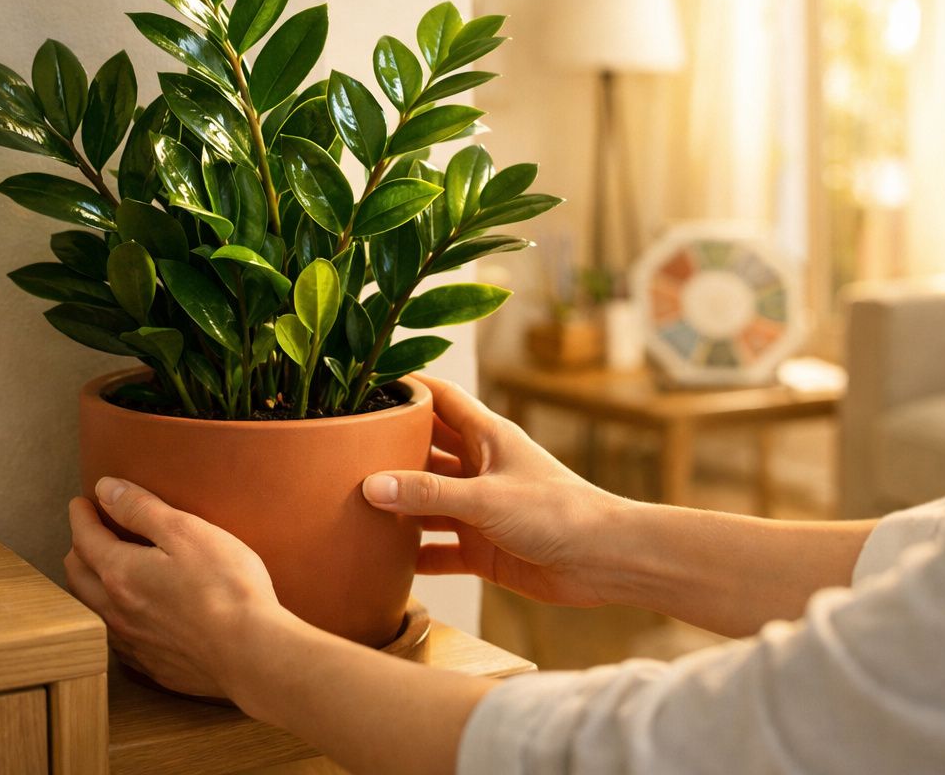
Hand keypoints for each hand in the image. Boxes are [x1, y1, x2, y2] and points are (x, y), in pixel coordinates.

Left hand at [65, 478, 292, 697]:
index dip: (81, 516)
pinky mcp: (153, 666)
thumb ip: (141, 509)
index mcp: (120, 574)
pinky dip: (112, 617)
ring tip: (103, 571)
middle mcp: (116, 612)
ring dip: (90, 585)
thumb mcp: (186, 532)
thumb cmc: (225, 587)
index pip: (85, 538)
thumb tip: (105, 489)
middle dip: (78, 549)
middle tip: (89, 533)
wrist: (251, 653)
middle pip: (78, 576)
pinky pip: (116, 639)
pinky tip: (130, 615)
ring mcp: (133, 643)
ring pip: (91, 611)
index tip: (81, 503)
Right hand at [363, 374, 631, 606]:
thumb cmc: (558, 513)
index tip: (365, 382)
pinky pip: (439, 550)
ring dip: (397, 505)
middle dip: (389, 449)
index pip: (440, 399)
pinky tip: (382, 562)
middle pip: (425, 450)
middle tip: (341, 449)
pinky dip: (415, 555)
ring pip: (427, 501)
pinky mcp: (484, 549)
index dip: (407, 387)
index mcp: (487, 437)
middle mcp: (480, 469)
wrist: (604, 562)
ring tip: (347, 504)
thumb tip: (371, 486)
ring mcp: (480, 509)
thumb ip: (429, 494)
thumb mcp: (486, 499)